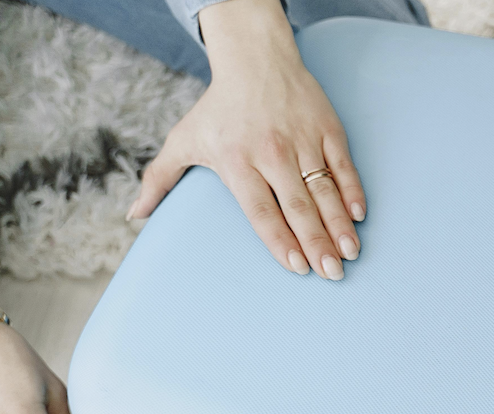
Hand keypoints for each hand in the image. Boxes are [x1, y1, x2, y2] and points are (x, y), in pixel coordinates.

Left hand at [127, 0, 363, 279]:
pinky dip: (353, 192)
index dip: (279, 240)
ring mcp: (303, 141)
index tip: (296, 266)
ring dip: (339, 225)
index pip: (261, 210)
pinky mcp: (327, 130)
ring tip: (349, 253)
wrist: (255, 59)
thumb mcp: (184, 140)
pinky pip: (343, 167)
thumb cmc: (218, 108)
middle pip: (297, 207)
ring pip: (325, 191)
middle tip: (331, 273)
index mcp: (237, 160)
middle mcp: (272, 153)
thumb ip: (159, 180)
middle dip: (316, 243)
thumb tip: (134, 215)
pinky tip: (359, 217)